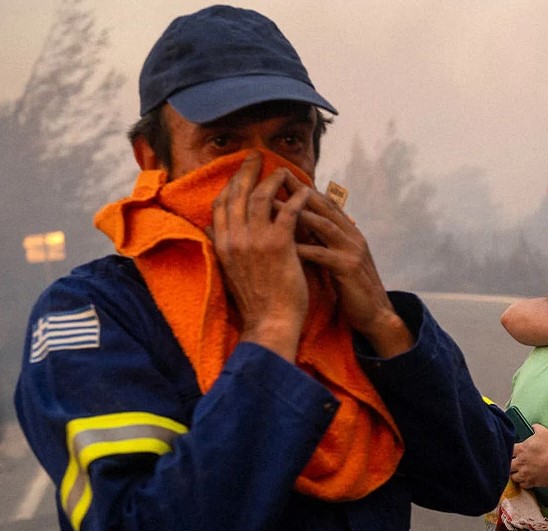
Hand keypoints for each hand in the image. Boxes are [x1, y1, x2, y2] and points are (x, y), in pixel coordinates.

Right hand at [212, 152, 310, 360]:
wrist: (270, 322)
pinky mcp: (278, 245)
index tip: (240, 171)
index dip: (231, 184)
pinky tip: (304, 191)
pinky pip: (288, 211)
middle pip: (237, 194)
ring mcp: (254, 240)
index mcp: (221, 244)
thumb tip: (207, 228)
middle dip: (247, 171)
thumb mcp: (228, 270)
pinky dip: (296, 198)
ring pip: (261, 197)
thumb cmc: (255, 300)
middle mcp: (234, 238)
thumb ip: (220, 246)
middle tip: (257, 155)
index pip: (221, 204)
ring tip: (285, 170)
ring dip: (273, 180)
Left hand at [286, 172, 412, 357]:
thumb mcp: (338, 258)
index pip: (325, 203)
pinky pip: (323, 254)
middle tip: (275, 178)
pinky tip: (283, 244)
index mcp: (350, 232)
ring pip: (323, 225)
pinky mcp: (349, 269)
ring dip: (297, 213)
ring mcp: (353, 251)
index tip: (280, 176)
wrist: (376, 314)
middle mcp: (353, 236)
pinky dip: (303, 248)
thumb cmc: (352, 288)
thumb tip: (301, 227)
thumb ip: (325, 241)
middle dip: (299, 191)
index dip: (303, 189)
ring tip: (271, 205)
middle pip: (324, 207)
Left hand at [510, 424, 547, 488]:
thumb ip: (536, 428)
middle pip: (508, 465)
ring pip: (512, 476)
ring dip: (514, 474)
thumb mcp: (545, 432)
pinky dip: (523, 483)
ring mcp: (525, 473)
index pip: (508, 450)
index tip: (513, 452)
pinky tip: (526, 479)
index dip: (510, 451)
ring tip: (518, 472)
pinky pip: (522, 485)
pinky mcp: (531, 482)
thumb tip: (533, 426)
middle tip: (513, 463)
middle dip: (509, 464)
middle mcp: (520, 462)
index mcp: (522, 449)